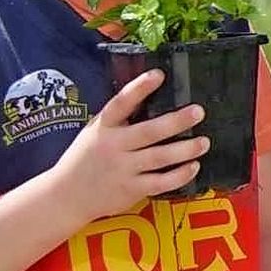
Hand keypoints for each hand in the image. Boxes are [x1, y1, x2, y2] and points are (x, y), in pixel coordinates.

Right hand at [50, 69, 208, 226]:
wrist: (66, 196)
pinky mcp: (131, 190)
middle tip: (198, 111)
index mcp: (104, 127)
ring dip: (185, 149)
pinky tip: (193, 166)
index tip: (159, 74)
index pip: (121, 102)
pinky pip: (160, 183)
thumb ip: (119, 117)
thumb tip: (152, 95)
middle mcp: (114, 146)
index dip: (140, 88)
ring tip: (204, 141)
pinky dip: (179, 175)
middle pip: (149, 131)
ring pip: (159, 158)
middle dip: (176, 121)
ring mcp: (123, 170)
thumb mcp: (95, 131)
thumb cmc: (86, 157)